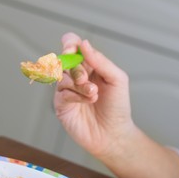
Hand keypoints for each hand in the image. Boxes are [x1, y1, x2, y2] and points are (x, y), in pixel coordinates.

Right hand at [54, 33, 133, 158]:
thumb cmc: (117, 106)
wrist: (114, 133)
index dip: (69, 43)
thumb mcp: (117, 78)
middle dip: (76, 68)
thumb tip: (84, 44)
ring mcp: (66, 89)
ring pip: (62, 76)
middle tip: (86, 79)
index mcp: (88, 64)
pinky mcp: (61, 104)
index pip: (72, 44)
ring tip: (93, 94)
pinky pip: (61, 92)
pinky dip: (75, 95)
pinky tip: (87, 101)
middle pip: (64, 60)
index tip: (72, 49)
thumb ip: (100, 60)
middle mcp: (75, 74)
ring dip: (79, 84)